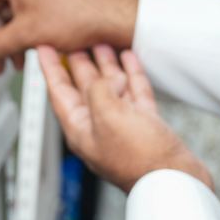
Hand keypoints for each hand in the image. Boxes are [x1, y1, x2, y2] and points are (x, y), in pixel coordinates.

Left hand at [38, 45, 211, 193]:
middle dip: (77, 61)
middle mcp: (99, 125)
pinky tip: (129, 59)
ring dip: (105, 64)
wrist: (176, 180)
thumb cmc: (140, 160)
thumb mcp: (108, 117)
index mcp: (80, 128)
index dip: (50, 68)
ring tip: (101, 43)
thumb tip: (109, 77)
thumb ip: (100, 90)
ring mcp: (123, 124)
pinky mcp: (145, 123)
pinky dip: (131, 74)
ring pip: (110, 87)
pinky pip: (134, 92)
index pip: (59, 91)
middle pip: (83, 86)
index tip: (43, 48)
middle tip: (71, 40)